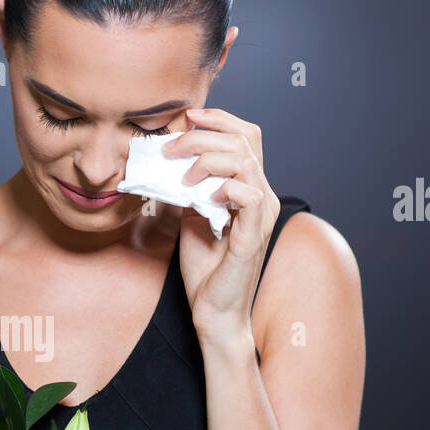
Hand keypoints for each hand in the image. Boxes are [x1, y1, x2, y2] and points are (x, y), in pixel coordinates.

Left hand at [163, 107, 280, 346]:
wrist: (213, 312)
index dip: (219, 119)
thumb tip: (167, 162)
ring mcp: (260, 215)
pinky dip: (221, 186)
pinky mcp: (252, 235)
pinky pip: (247, 194)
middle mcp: (262, 196)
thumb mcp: (191, 217)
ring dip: (207, 157)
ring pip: (245, 160)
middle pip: (245, 139)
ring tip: (182, 173)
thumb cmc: (205, 270)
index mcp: (250, 189)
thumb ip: (188, 188)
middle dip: (203, 134)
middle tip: (171, 146)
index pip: (247, 136)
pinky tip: (199, 196)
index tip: (187, 117)